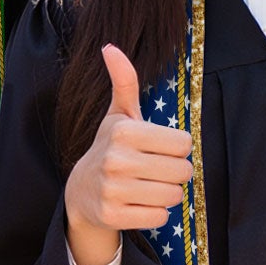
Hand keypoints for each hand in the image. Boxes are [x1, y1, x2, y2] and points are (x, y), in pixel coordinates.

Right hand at [63, 44, 191, 264]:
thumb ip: (124, 81)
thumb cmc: (110, 147)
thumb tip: (110, 47)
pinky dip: (155, 213)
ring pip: (173, 196)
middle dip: (175, 172)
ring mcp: (113, 189)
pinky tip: (138, 204)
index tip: (159, 149)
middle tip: (155, 170)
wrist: (81, 191)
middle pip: (182, 171)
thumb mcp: (118, 115)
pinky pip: (159, 217)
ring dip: (167, 194)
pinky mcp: (113, 216)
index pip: (184, 143)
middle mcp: (116, 159)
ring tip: (147, 187)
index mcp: (124, 130)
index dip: (176, 148)